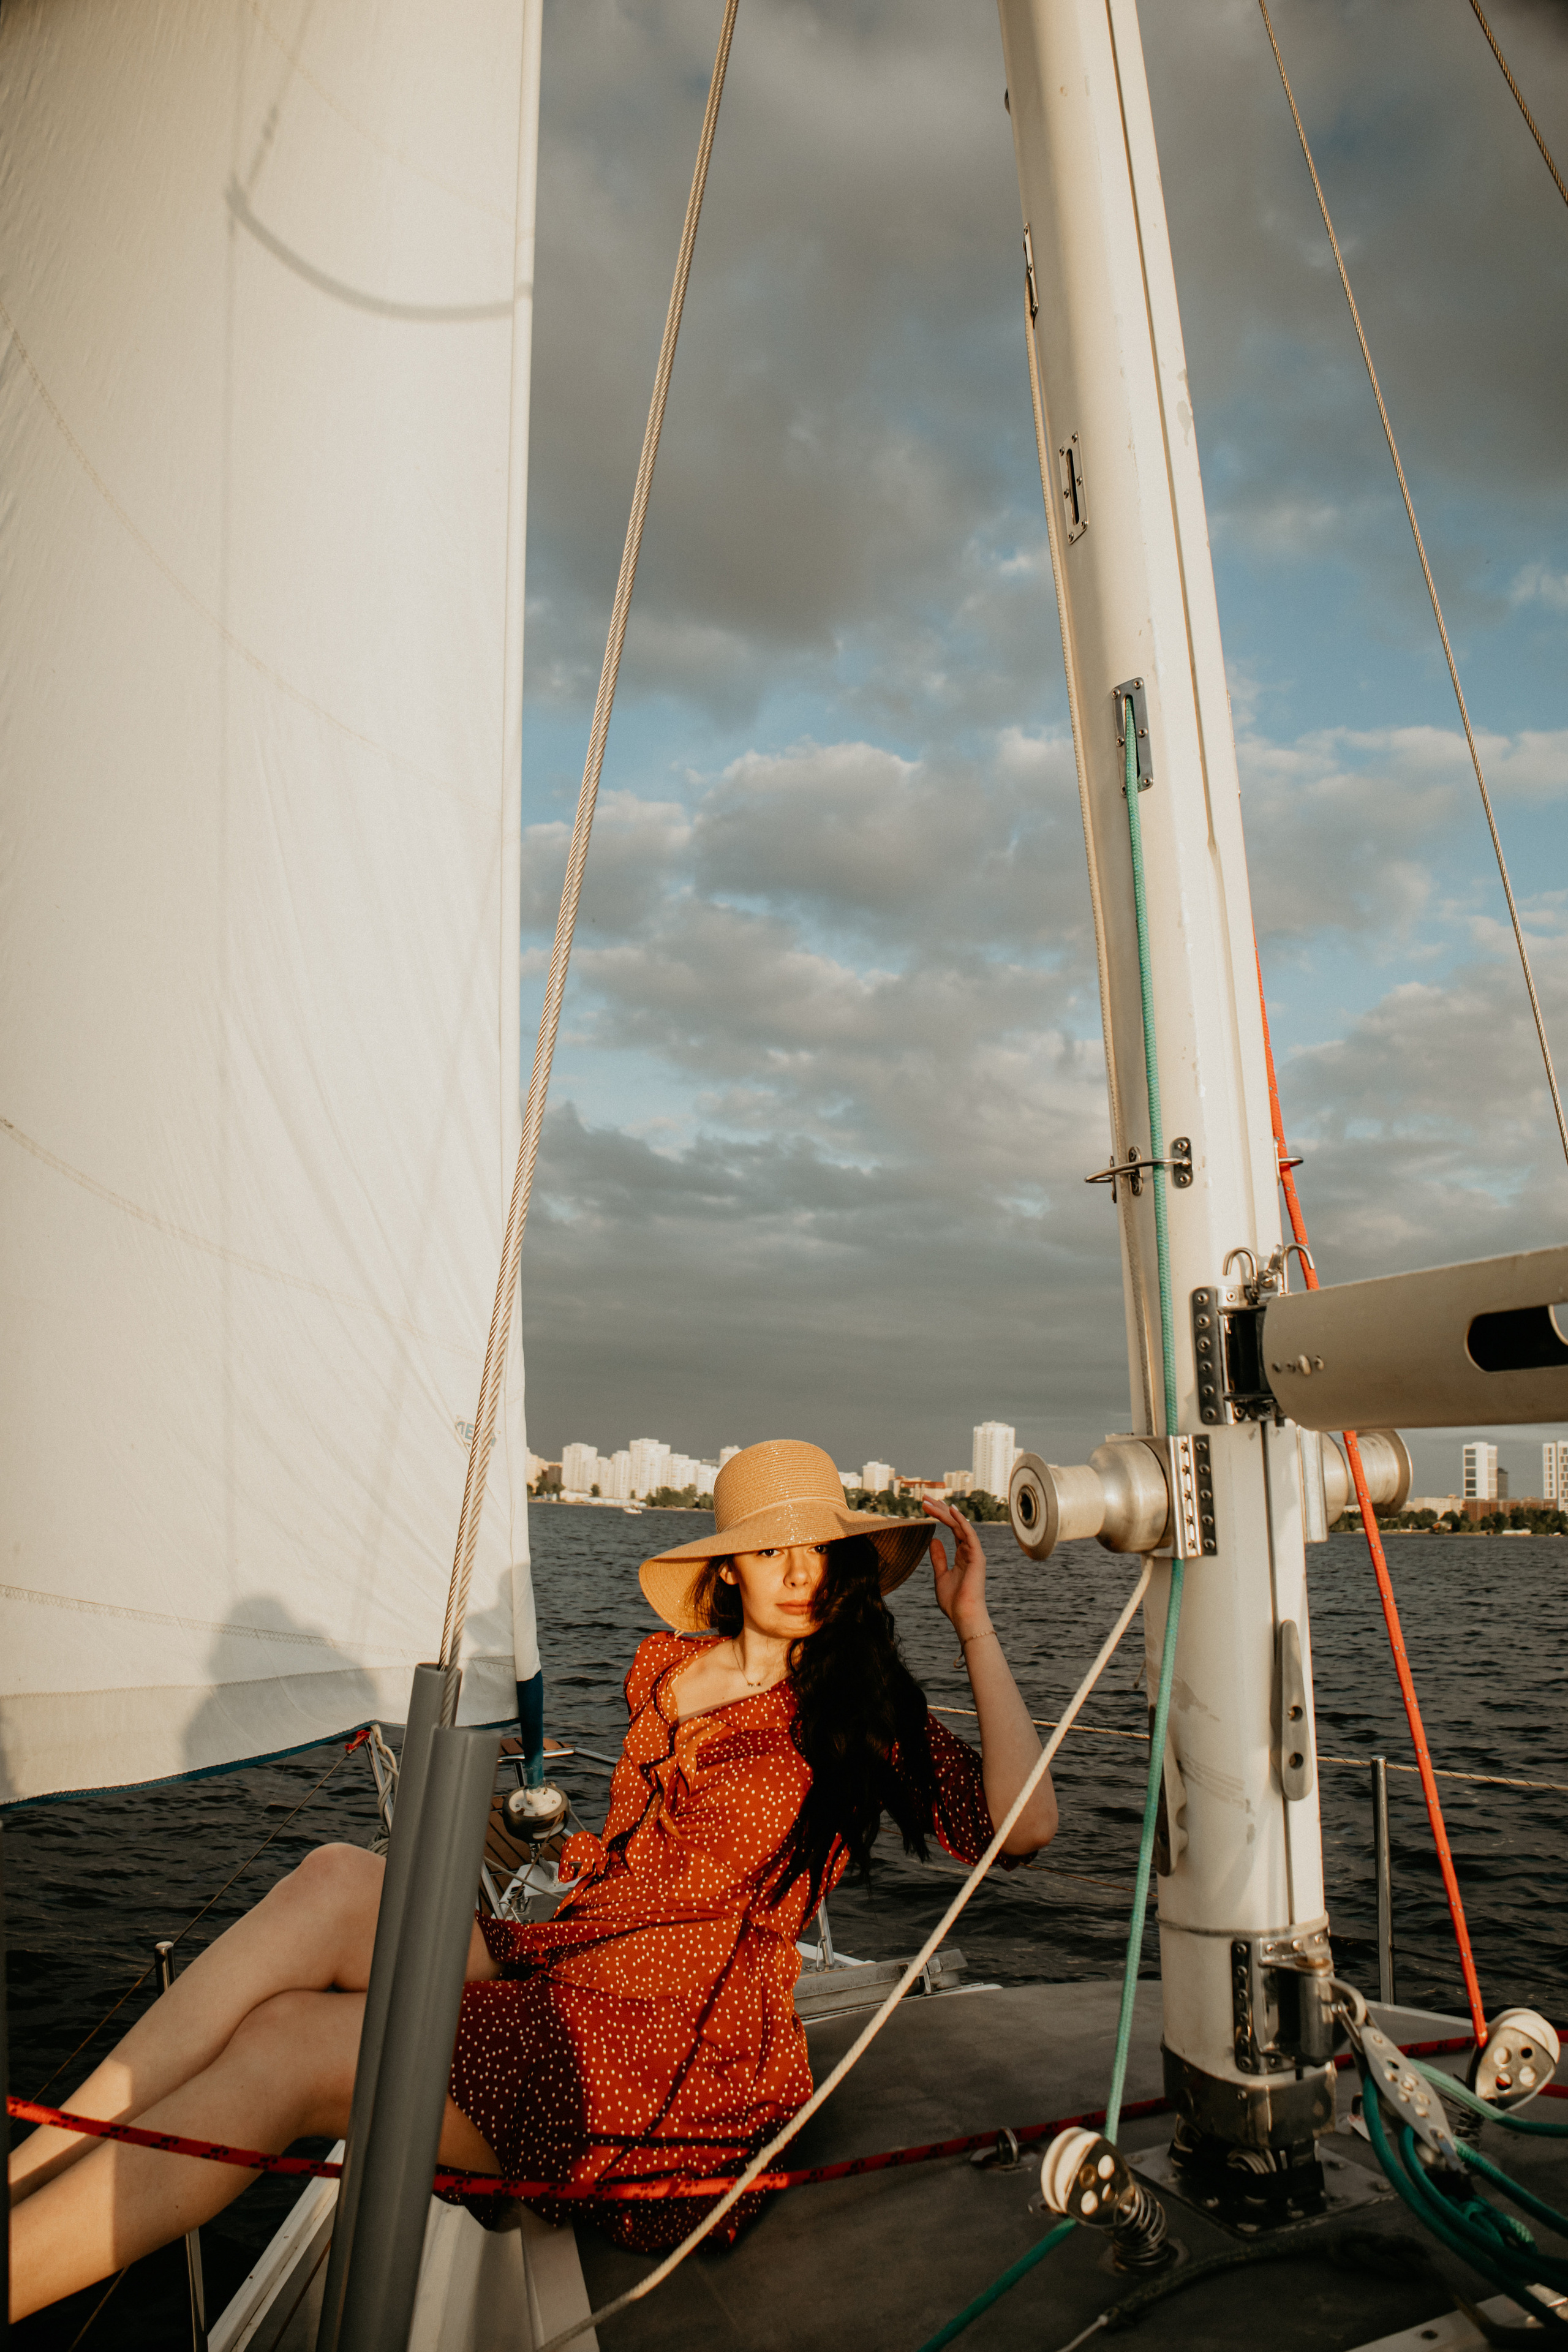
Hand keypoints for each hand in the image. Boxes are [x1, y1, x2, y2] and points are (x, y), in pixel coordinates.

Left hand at [922, 1498, 989, 1638]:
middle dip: (940, 1510)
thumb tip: (934, 1539)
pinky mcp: (977, 1556)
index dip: (941, 1516)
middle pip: (955, 1524)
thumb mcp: (940, 1575)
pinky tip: (950, 1510)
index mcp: (962, 1555)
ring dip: (944, 1513)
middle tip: (925, 1498)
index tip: (927, 1506)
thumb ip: (938, 1558)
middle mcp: (969, 1551)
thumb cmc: (953, 1601)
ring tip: (929, 1502)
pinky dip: (961, 1521)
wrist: (964, 1615)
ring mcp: (974, 1553)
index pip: (952, 1529)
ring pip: (960, 1526)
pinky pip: (969, 1534)